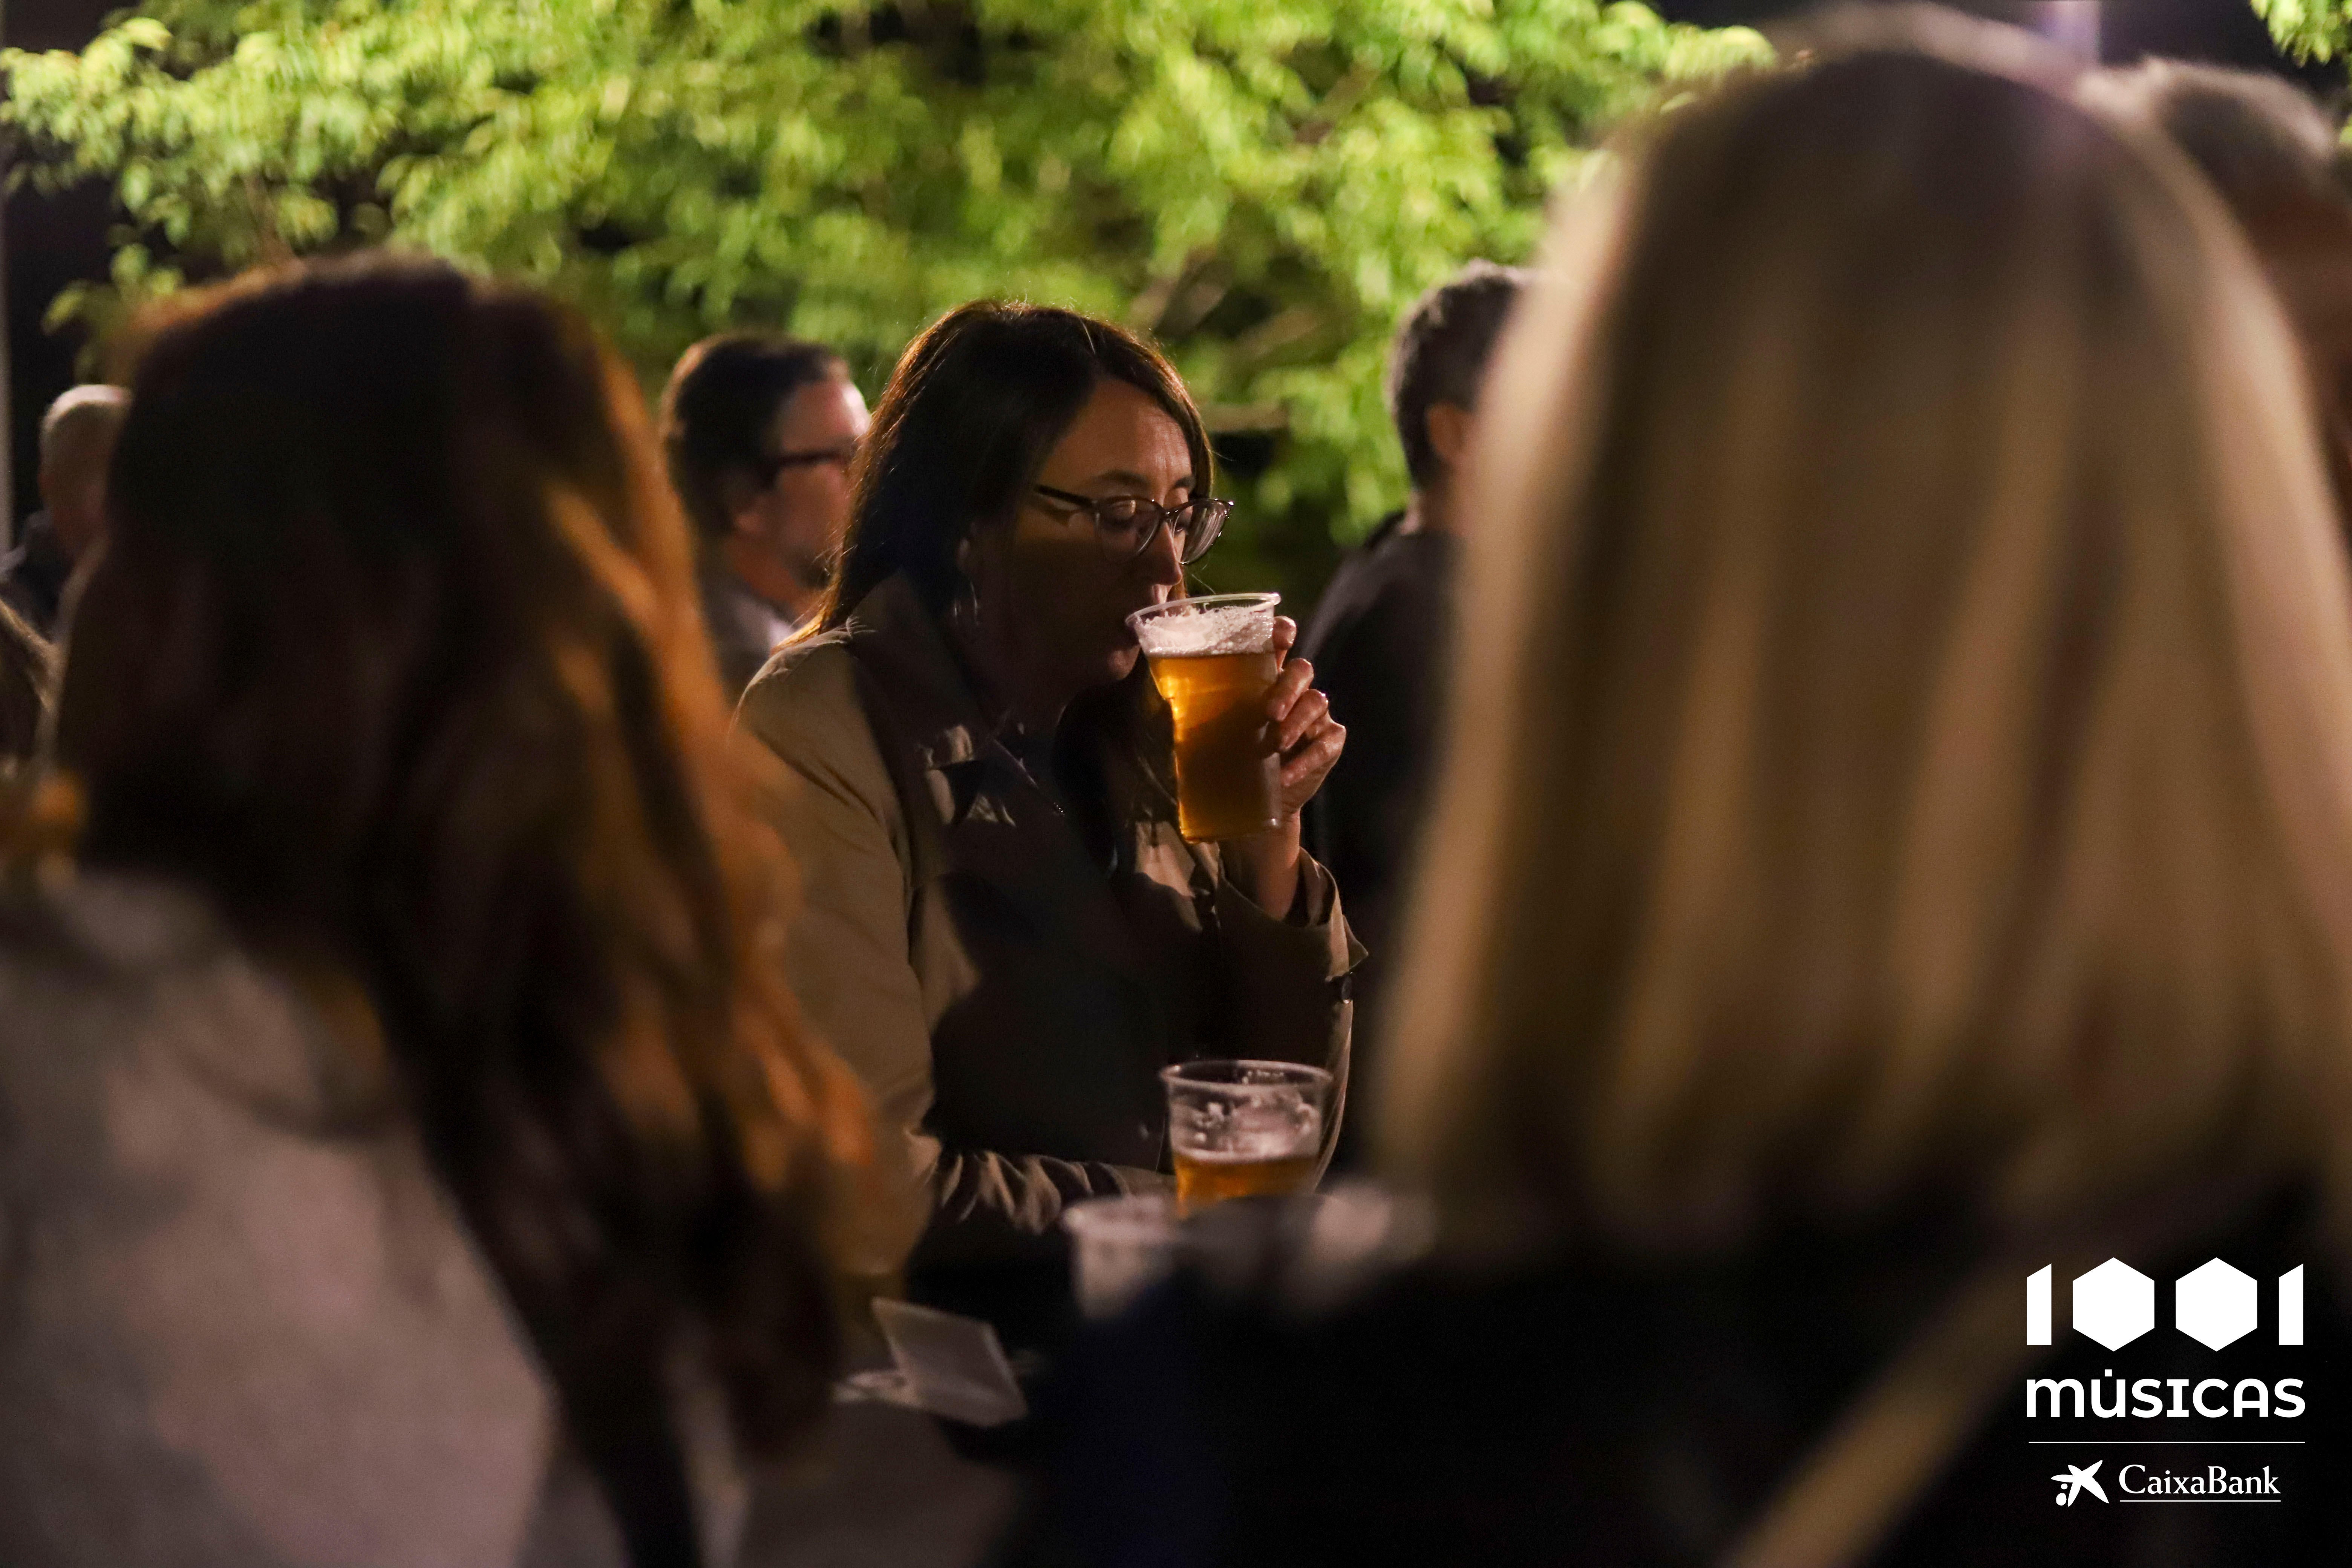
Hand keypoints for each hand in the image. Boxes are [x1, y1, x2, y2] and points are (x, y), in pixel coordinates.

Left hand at [1220, 617, 1345, 918]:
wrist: (1249, 806)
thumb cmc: (1225, 758)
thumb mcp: (1202, 733)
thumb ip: (1190, 709)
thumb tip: (1161, 692)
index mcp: (1262, 677)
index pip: (1277, 642)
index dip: (1282, 632)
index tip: (1280, 635)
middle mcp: (1292, 690)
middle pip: (1301, 670)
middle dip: (1287, 687)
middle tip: (1269, 712)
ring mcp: (1314, 717)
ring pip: (1317, 701)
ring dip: (1297, 721)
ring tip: (1275, 744)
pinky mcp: (1328, 744)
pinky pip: (1325, 743)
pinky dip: (1306, 759)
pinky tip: (1285, 775)